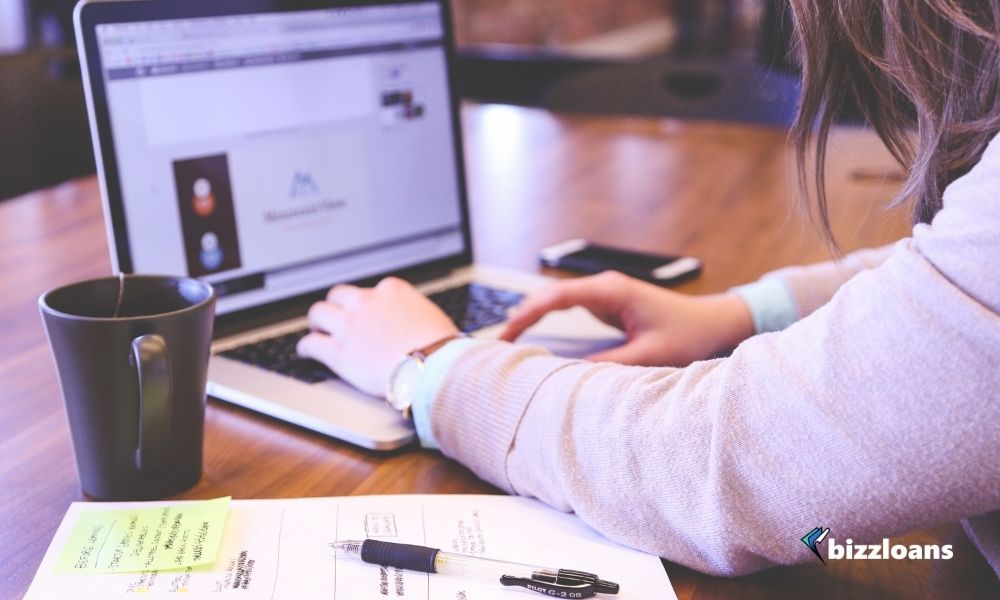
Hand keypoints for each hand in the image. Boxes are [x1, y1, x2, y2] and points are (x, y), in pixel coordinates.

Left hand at [296, 277, 458, 396]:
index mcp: (392, 290)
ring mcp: (350, 326)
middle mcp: (367, 302)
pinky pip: (311, 344)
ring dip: (317, 321)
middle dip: (336, 306)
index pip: (370, 290)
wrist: (433, 367)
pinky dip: (306, 347)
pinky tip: (306, 352)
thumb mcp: (431, 316)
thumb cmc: (441, 347)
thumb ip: (413, 313)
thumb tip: (415, 322)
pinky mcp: (339, 353)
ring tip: (317, 330)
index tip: (365, 312)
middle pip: (339, 295)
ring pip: (319, 313)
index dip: (365, 304)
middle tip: (335, 317)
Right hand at [500, 271, 753, 366]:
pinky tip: (533, 336)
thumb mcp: (650, 355)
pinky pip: (569, 309)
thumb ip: (610, 364)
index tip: (507, 333)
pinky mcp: (608, 305)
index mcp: (612, 291)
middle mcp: (605, 287)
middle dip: (522, 316)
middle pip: (550, 296)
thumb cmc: (689, 334)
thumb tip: (570, 376)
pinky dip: (548, 321)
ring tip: (507, 342)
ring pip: (556, 301)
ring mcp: (605, 294)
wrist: (714, 323)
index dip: (528, 314)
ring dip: (532, 317)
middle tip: (497, 343)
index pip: (557, 297)